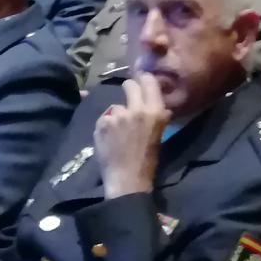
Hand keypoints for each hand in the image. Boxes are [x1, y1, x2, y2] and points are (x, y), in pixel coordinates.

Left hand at [94, 73, 167, 198]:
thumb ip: (155, 116)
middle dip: (128, 89)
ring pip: (115, 106)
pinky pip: (104, 118)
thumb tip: (157, 104)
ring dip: (116, 115)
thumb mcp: (158, 135)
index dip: (143, 79)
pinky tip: (109, 139)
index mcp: (156, 112)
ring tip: (118, 132)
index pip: (148, 81)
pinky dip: (106, 126)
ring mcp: (118, 116)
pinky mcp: (102, 123)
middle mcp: (137, 109)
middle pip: (129, 85)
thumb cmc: (147, 161)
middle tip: (127, 97)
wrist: (128, 180)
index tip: (140, 81)